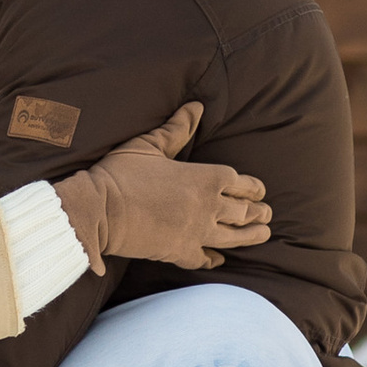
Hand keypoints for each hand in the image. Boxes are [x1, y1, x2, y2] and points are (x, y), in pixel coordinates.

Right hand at [55, 105, 271, 274]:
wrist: (99, 210)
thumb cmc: (121, 174)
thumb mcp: (149, 145)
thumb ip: (177, 128)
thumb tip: (197, 107)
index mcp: (205, 178)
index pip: (240, 182)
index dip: (252, 186)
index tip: (259, 190)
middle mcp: (208, 207)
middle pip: (243, 210)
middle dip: (258, 211)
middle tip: (267, 213)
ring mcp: (196, 232)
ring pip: (233, 236)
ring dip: (251, 236)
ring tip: (263, 234)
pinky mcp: (180, 252)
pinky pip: (204, 258)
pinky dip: (214, 258)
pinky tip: (219, 259)